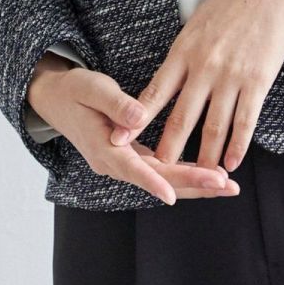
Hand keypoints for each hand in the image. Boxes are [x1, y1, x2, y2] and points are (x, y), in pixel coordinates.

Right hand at [27, 54, 238, 206]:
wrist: (56, 99)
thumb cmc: (75, 91)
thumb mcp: (92, 89)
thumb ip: (116, 104)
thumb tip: (139, 118)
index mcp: (104, 149)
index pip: (133, 169)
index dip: (154, 182)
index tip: (173, 194)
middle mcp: (115, 163)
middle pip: (158, 179)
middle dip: (193, 183)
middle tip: (225, 184)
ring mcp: (124, 162)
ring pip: (163, 178)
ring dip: (195, 183)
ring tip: (226, 185)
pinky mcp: (132, 157)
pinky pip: (162, 170)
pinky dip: (185, 173)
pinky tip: (208, 175)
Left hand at [107, 0, 283, 173]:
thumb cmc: (233, 1)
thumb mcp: (197, 22)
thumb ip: (183, 52)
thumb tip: (170, 75)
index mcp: (184, 51)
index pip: (155, 92)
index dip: (137, 118)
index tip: (119, 138)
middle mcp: (203, 67)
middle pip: (181, 117)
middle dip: (167, 147)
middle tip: (156, 170)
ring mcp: (230, 76)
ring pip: (213, 125)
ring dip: (205, 155)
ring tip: (199, 174)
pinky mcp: (257, 81)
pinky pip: (245, 121)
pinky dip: (238, 145)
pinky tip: (232, 161)